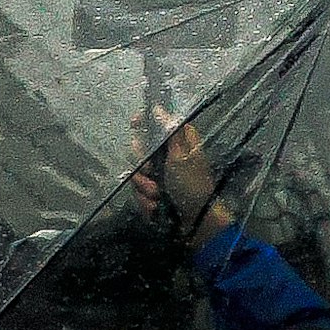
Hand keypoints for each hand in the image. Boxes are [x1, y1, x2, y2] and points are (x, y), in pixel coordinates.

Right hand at [131, 113, 225, 234]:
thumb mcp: (181, 156)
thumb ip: (169, 132)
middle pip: (142, 152)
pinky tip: (157, 207)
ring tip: (159, 196)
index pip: (160, 125)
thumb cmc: (191, 185)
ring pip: (138, 176)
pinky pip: (140, 194)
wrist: (195, 221)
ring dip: (146, 188)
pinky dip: (147, 202)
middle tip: (152, 173)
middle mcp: (169, 160)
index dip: (146, 122)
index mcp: (180, 145)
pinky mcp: (155, 197)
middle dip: (143, 167)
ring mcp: (161, 179)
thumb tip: (160, 108)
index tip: (133, 123)